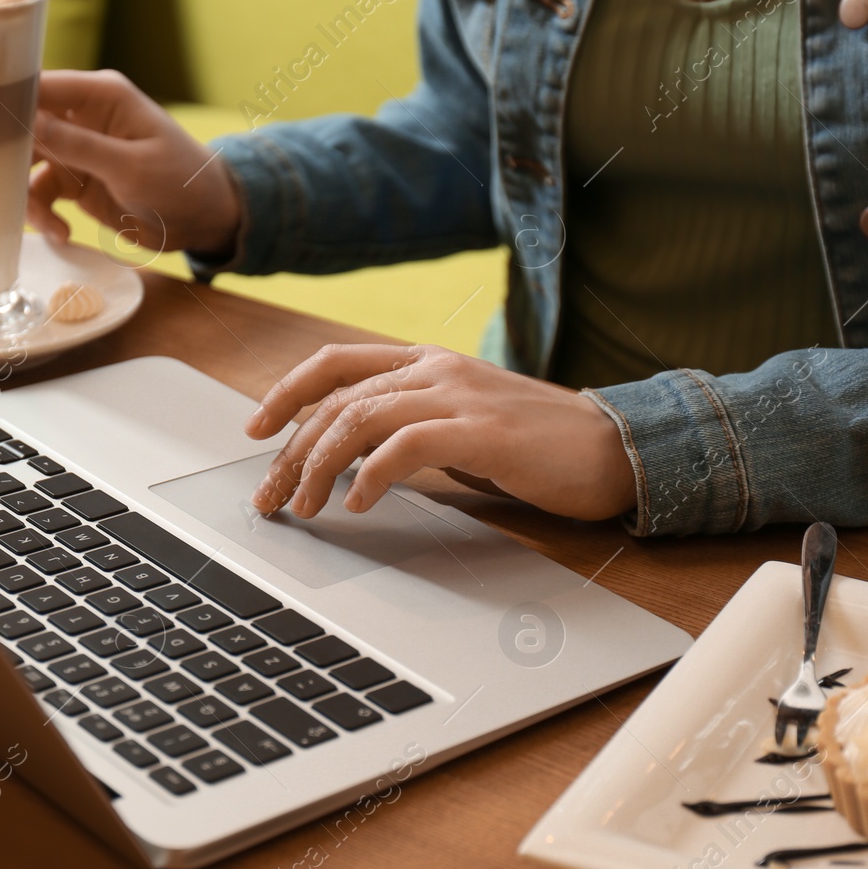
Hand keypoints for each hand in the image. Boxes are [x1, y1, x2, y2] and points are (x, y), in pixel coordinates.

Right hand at [26, 69, 240, 255]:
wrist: (204, 220)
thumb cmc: (181, 181)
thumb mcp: (132, 165)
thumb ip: (80, 145)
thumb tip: (28, 122)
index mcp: (99, 95)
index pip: (39, 85)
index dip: (4, 101)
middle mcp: (80, 116)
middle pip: (23, 125)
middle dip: (5, 154)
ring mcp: (76, 149)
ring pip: (25, 164)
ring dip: (25, 194)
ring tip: (46, 222)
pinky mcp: (75, 181)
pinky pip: (41, 194)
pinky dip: (43, 215)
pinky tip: (60, 234)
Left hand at [245, 344, 637, 520]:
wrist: (613, 448)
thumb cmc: (537, 446)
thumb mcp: (461, 426)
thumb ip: (410, 428)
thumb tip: (349, 459)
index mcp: (426, 362)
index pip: (337, 362)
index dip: (287, 391)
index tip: (254, 427)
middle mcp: (435, 370)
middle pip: (336, 399)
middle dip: (290, 450)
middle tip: (269, 495)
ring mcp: (458, 396)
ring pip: (359, 419)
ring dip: (318, 467)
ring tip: (304, 506)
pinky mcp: (480, 432)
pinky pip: (405, 447)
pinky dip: (371, 476)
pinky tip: (357, 504)